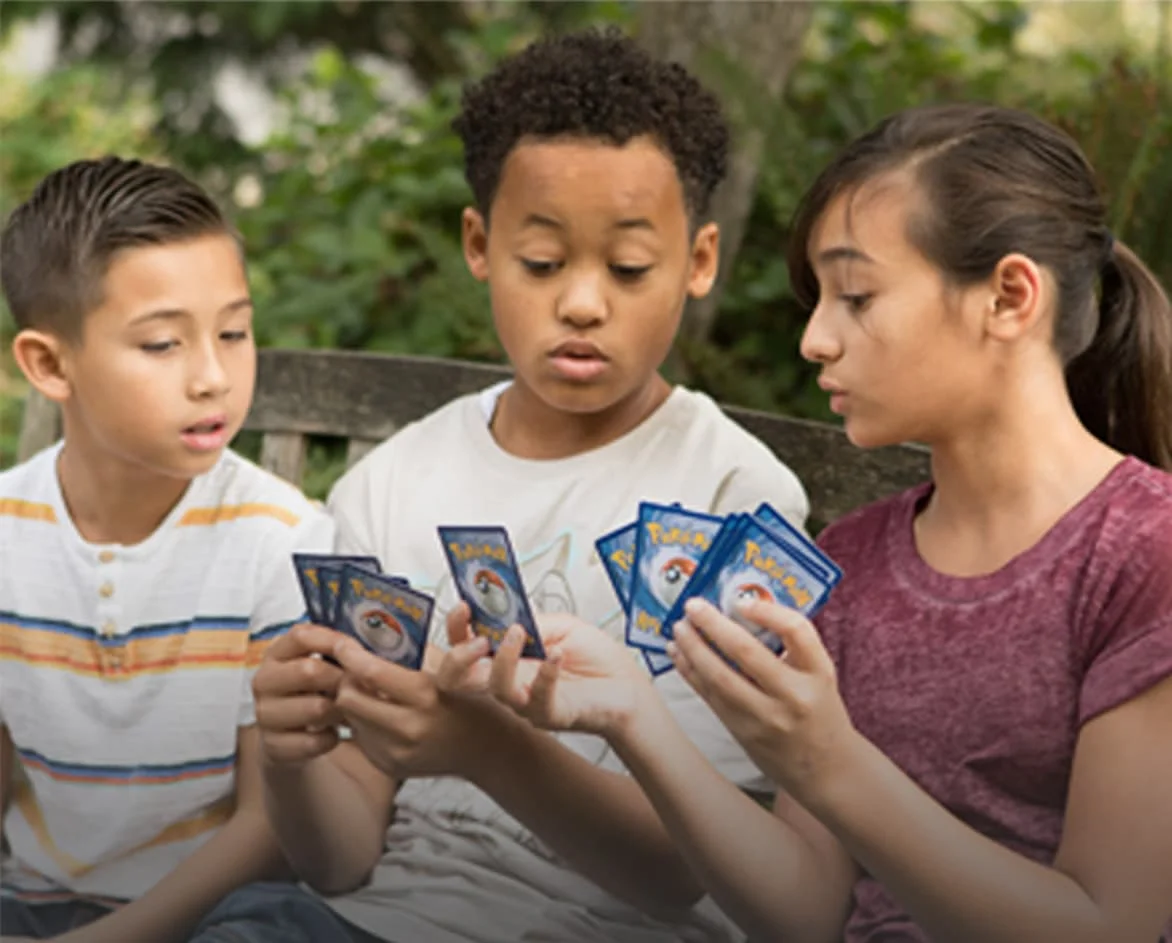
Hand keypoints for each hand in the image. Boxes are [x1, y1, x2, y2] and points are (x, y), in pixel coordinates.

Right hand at [252, 623, 345, 766]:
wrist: (291, 737)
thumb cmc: (316, 691)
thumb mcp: (325, 666)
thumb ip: (340, 653)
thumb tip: (362, 653)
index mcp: (276, 654)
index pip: (301, 636)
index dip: (332, 641)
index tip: (355, 652)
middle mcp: (263, 681)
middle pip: (309, 670)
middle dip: (341, 680)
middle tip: (357, 689)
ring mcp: (264, 714)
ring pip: (315, 708)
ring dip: (339, 712)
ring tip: (346, 712)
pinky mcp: (271, 745)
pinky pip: (313, 741)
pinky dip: (330, 738)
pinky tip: (332, 734)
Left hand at [331, 635, 513, 781]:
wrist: (490, 751)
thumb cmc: (475, 703)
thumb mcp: (459, 667)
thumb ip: (437, 640)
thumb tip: (431, 615)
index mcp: (428, 696)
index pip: (372, 673)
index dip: (350, 655)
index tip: (343, 644)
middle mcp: (410, 728)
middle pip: (349, 699)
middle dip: (347, 680)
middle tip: (353, 669)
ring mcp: (398, 752)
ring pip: (350, 719)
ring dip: (354, 701)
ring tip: (368, 690)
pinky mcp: (391, 766)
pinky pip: (361, 739)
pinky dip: (365, 722)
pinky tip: (381, 713)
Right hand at [449, 610, 651, 736]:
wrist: (628, 687)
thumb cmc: (596, 660)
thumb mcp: (561, 626)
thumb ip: (532, 622)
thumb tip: (507, 617)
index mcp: (507, 657)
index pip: (464, 645)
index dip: (456, 627)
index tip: (465, 606)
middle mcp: (509, 681)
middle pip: (457, 680)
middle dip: (457, 657)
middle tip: (477, 638)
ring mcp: (526, 701)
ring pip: (496, 690)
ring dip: (503, 659)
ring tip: (519, 633)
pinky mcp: (550, 715)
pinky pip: (538, 700)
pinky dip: (547, 674)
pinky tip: (558, 655)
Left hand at [671, 598, 860, 801]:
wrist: (825, 768)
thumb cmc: (818, 710)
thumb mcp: (818, 675)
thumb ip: (791, 646)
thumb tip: (742, 609)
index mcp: (818, 673)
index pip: (797, 632)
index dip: (768, 612)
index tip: (742, 600)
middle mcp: (793, 695)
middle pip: (746, 652)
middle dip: (713, 625)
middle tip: (692, 606)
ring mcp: (765, 717)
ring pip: (720, 677)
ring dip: (693, 649)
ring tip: (679, 628)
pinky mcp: (742, 732)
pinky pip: (710, 697)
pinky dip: (690, 672)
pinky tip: (678, 654)